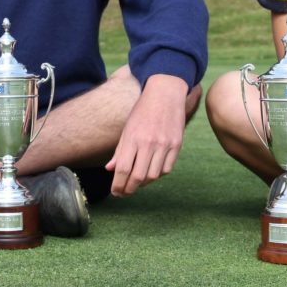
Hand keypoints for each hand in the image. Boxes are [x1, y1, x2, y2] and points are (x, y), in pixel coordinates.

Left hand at [105, 74, 187, 196]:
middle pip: (138, 177)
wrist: (165, 94)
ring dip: (143, 183)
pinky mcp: (177, 145)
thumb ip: (120, 150)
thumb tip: (110, 170)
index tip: (115, 192)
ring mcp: (165, 144)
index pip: (123, 169)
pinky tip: (151, 172)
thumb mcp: (127, 128)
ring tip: (136, 183)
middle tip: (124, 193)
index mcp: (133, 138)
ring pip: (153, 175)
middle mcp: (149, 143)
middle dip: (129, 189)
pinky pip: (167, 169)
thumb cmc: (142, 111)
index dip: (118, 185)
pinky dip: (158, 174)